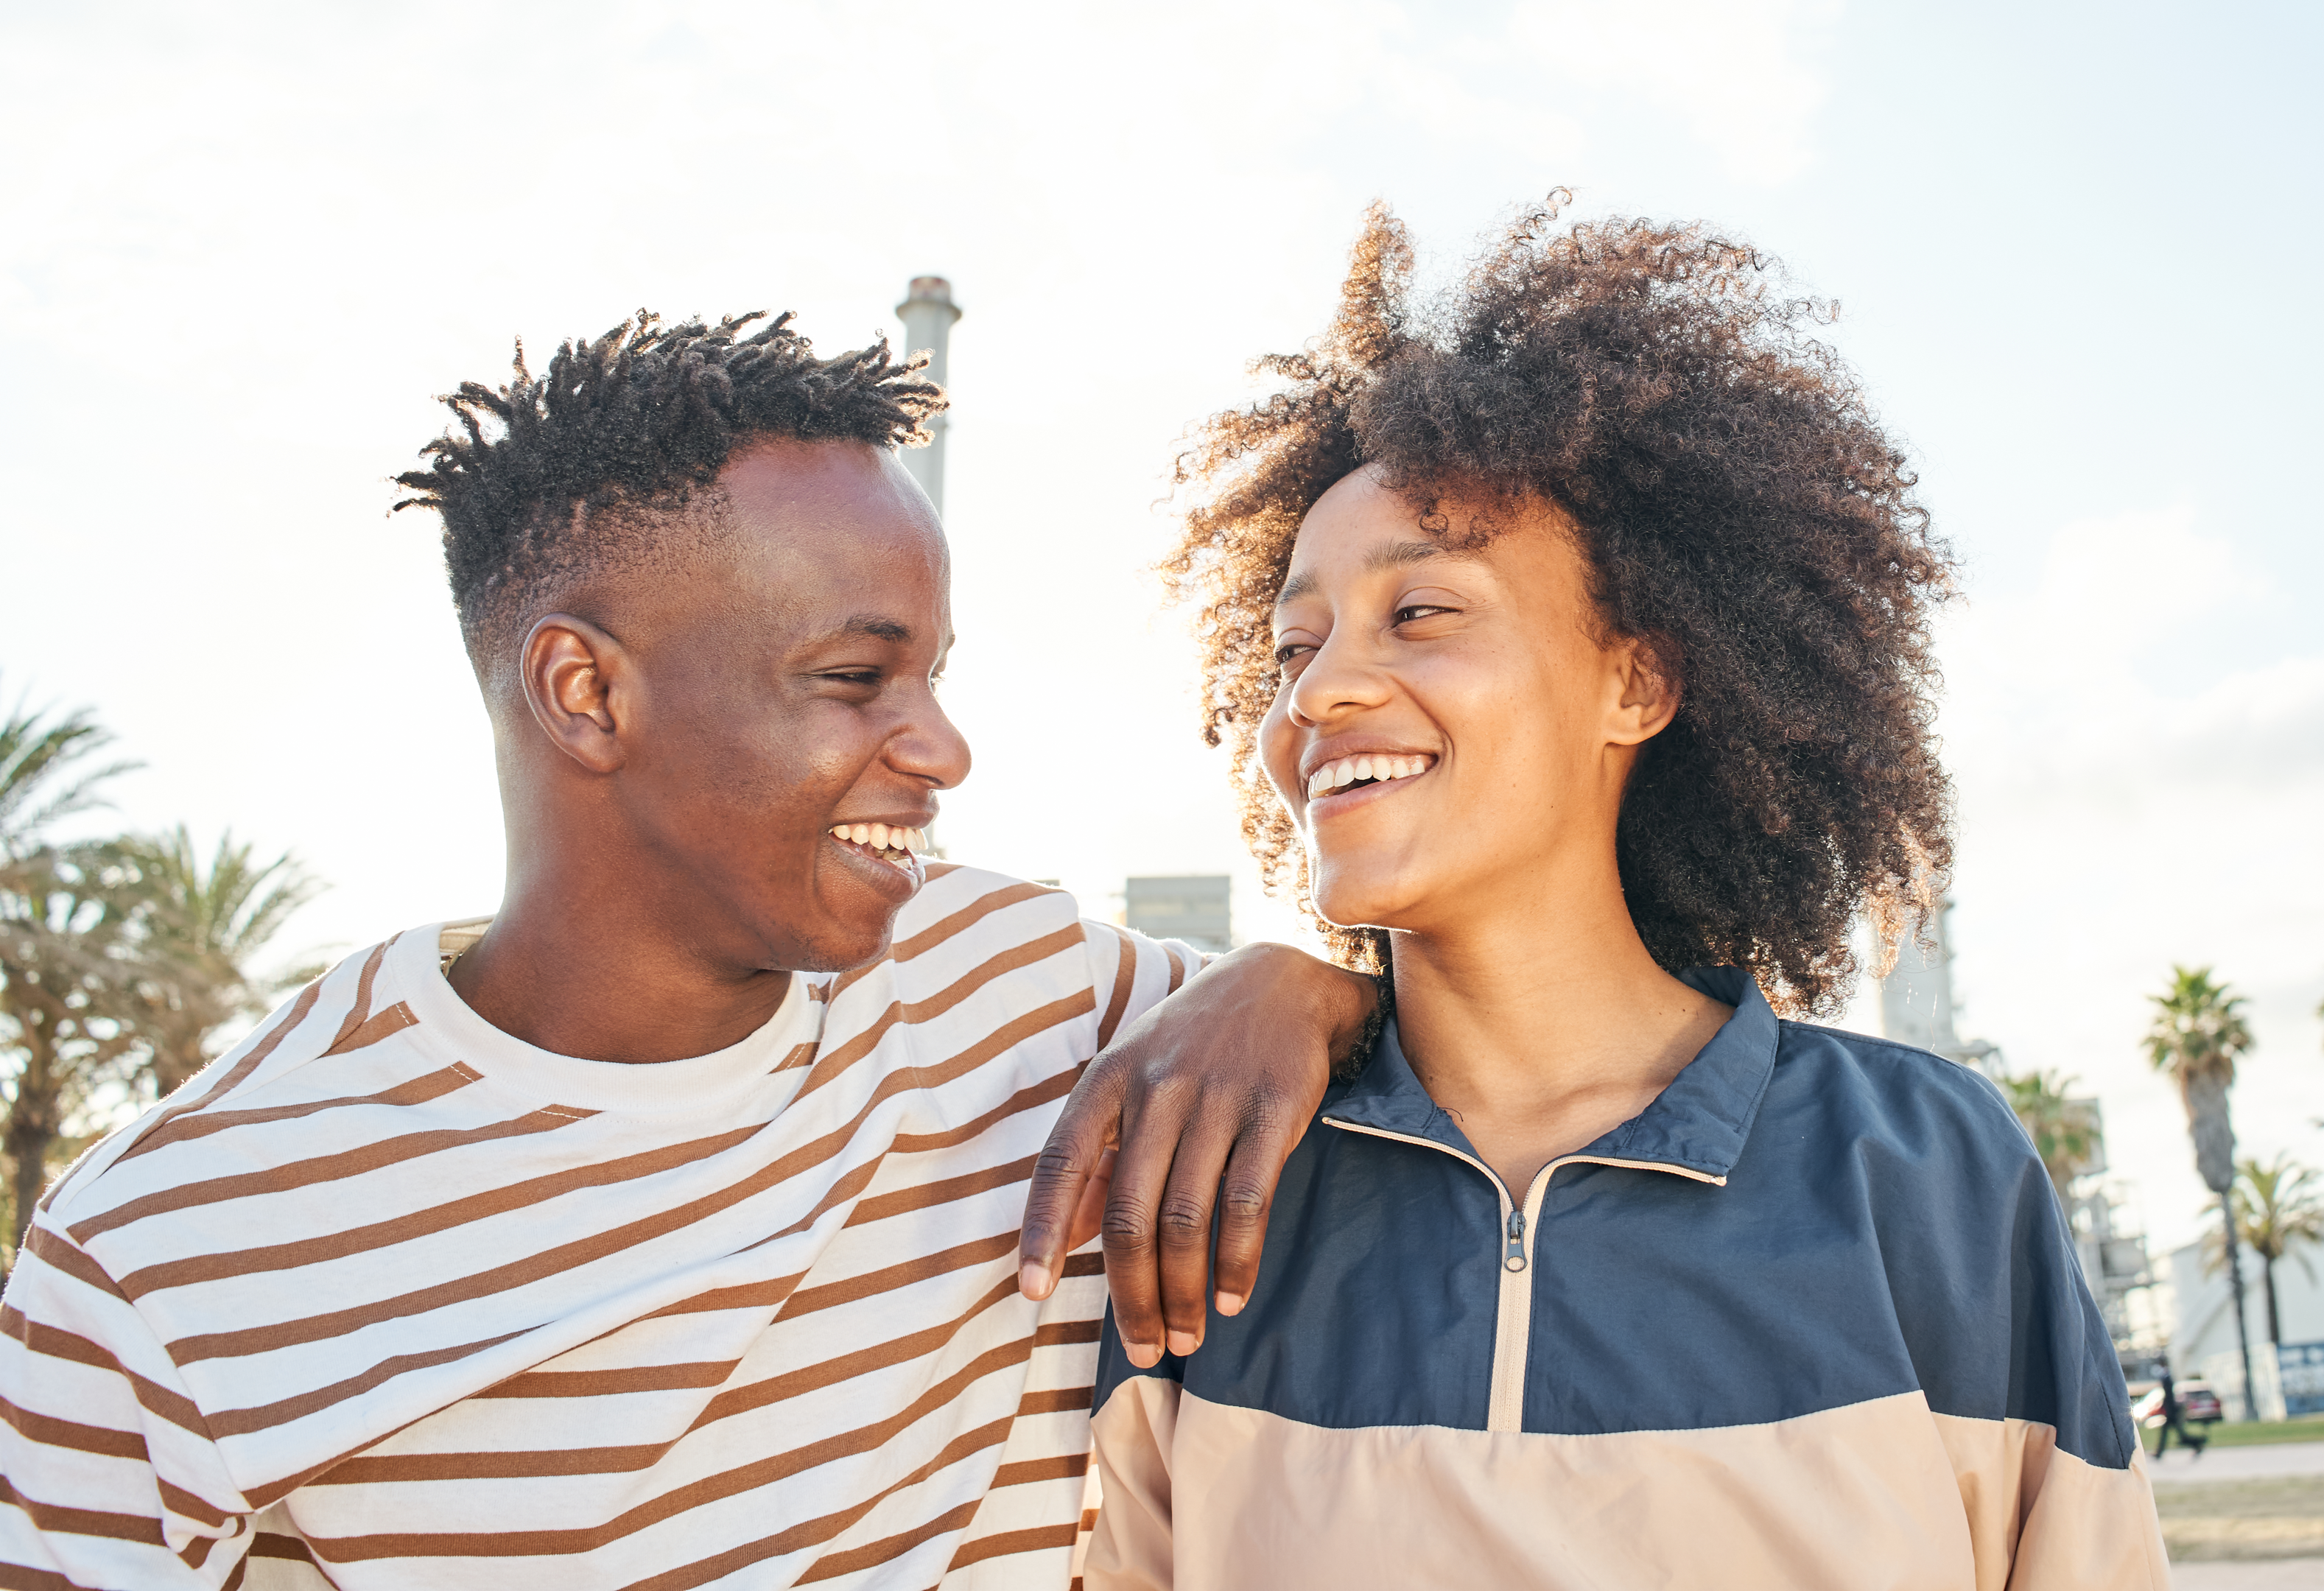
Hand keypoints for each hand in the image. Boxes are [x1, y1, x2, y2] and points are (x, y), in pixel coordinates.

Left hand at [1017, 942, 1375, 1366]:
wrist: (1280, 983)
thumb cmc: (1189, 1046)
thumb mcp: (1128, 1082)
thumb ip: (1093, 1158)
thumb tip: (1058, 1242)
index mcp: (1106, 1080)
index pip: (1060, 1163)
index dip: (1041, 1231)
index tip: (1032, 1293)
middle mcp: (1156, 1088)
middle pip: (1128, 1214)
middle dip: (1131, 1295)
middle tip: (1142, 1349)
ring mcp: (1216, 1099)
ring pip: (1185, 1220)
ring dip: (1182, 1293)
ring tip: (1186, 1337)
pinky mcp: (1274, 1112)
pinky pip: (1247, 1204)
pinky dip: (1237, 1261)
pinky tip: (1232, 1297)